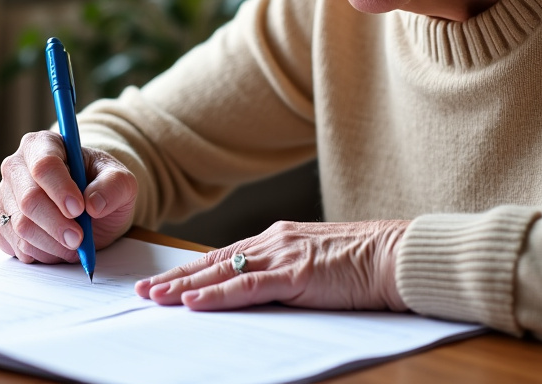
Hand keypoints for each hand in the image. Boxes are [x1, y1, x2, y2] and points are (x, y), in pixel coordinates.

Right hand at [0, 130, 137, 263]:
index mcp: (43, 144)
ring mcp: (5, 195)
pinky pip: (16, 246)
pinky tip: (58, 247)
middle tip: (80, 238)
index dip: (60, 189)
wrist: (88, 205)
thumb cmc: (100, 186)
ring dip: (53, 244)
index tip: (79, 209)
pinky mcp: (0, 224)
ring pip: (21, 227)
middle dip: (57, 224)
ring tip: (74, 243)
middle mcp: (16, 166)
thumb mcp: (121, 181)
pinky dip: (41, 254)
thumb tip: (93, 203)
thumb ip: (114, 185)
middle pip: (28, 199)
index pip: (44, 165)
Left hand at [135, 220, 409, 311]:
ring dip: (184, 287)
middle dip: (175, 277)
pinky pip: (247, 287)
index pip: (224, 257)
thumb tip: (265, 290)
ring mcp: (282, 256)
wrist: (398, 255)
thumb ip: (289, 273)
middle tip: (142, 291)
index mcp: (278, 239)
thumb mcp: (318, 264)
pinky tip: (193, 302)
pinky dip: (217, 295)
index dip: (191, 270)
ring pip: (221, 272)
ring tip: (154, 298)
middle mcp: (273, 242)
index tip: (163, 280)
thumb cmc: (368, 263)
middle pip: (213, 262)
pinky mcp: (296, 274)